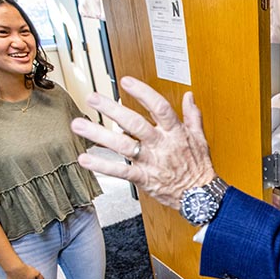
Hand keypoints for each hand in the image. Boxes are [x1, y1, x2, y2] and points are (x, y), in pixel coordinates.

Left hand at [70, 76, 216, 209]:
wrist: (200, 196)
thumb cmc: (199, 167)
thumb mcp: (200, 138)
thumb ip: (193, 115)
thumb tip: (189, 96)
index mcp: (175, 133)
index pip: (159, 108)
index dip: (143, 93)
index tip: (126, 82)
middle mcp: (161, 145)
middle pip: (135, 124)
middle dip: (112, 110)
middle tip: (93, 98)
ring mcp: (151, 162)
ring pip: (123, 146)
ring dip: (99, 135)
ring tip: (79, 125)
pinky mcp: (144, 178)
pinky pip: (121, 172)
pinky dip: (102, 165)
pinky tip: (85, 158)